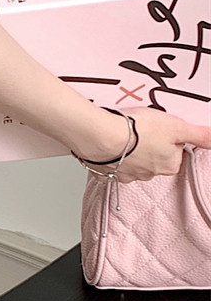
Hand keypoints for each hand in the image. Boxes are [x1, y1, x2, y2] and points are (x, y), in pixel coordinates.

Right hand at [90, 108, 210, 183]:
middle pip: (156, 158)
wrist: (101, 136)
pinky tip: (111, 145)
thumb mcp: (176, 126)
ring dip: (131, 151)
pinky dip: (113, 156)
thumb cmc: (136, 131)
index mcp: (169, 165)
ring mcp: (127, 175)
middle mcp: (150, 174)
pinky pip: (113, 165)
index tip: (162, 128)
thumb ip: (199, 135)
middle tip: (143, 128)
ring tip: (125, 134)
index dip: (171, 137)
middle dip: (151, 145)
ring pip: (134, 162)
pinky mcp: (107, 173)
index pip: (176, 152)